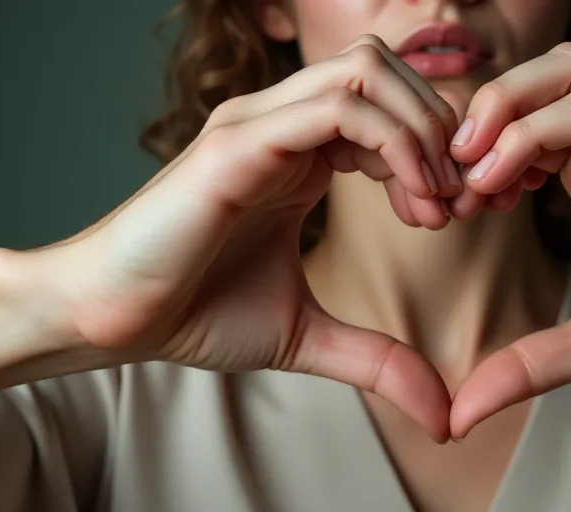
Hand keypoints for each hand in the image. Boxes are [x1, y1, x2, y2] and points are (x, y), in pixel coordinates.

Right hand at [43, 35, 460, 441]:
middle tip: (457, 202)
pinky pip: (336, 109)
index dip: (439, 151)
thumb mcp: (309, 336)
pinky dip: (392, 144)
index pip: (391, 106)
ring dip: (420, 132)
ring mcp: (259, 125)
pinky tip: (407, 201)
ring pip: (368, 73)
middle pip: (389, 71)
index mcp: (301, 152)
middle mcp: (282, 123)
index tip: (458, 213)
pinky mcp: (237, 144)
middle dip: (441, 130)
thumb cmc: (196, 312)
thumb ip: (378, 358)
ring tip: (432, 204)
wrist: (113, 319)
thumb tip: (441, 412)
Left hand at [448, 43, 570, 437]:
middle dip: (484, 109)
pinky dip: (540, 135)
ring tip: (475, 173)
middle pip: (544, 71)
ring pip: (569, 73)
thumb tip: (462, 413)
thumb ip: (528, 365)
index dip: (476, 146)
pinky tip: (512, 187)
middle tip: (451, 171)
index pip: (527, 114)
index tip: (450, 201)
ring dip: (506, 112)